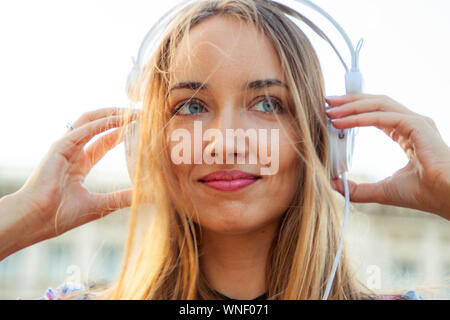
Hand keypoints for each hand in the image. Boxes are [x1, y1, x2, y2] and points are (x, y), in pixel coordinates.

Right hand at [15, 108, 137, 241]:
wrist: (36, 220)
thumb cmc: (61, 215)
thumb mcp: (101, 204)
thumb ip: (122, 198)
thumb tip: (148, 197)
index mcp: (81, 163)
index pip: (105, 139)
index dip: (123, 130)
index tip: (142, 125)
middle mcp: (73, 151)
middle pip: (98, 124)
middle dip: (119, 117)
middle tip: (141, 112)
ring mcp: (65, 147)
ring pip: (90, 120)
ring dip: (111, 114)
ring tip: (132, 111)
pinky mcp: (58, 148)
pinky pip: (82, 130)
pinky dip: (100, 124)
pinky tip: (118, 121)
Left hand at [326, 94, 449, 218]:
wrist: (447, 199)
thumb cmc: (424, 194)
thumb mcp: (382, 190)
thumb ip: (358, 188)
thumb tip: (335, 185)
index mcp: (407, 133)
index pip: (376, 114)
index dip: (354, 110)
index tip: (333, 112)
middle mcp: (412, 123)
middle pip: (376, 103)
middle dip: (350, 101)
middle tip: (327, 102)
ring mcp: (417, 122)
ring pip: (379, 104)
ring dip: (352, 106)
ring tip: (331, 110)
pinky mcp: (418, 125)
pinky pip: (384, 117)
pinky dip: (361, 118)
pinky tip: (343, 122)